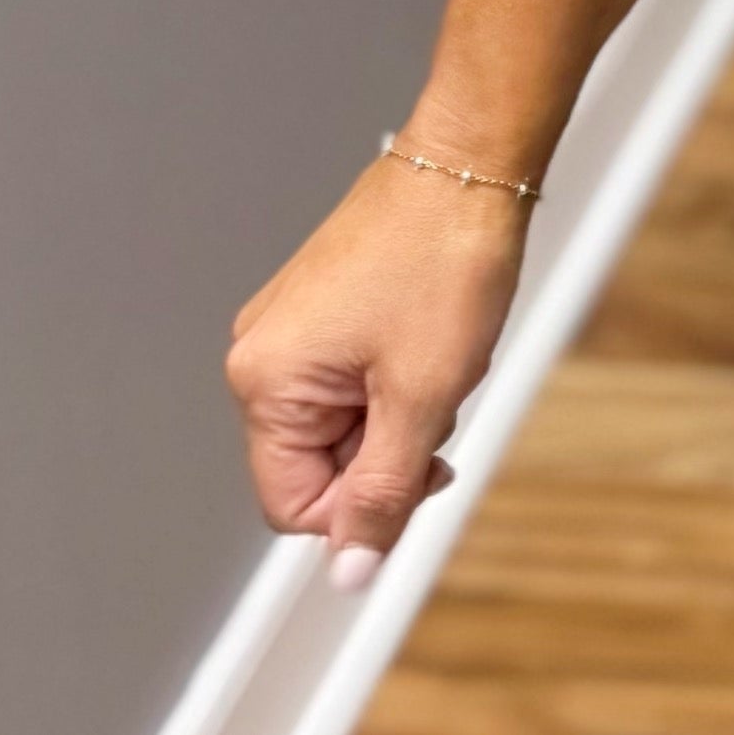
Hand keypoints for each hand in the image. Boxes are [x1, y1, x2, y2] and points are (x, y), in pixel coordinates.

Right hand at [224, 137, 530, 589]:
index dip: (364, 506)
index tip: (424, 464)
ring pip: (343, 421)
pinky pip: (352, 377)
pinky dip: (397, 374)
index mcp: (264, 379)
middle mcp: (260, 351)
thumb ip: (381, 497)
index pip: (294, 505)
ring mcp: (290, 323)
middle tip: (439, 395)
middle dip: (386, 448)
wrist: (473, 160)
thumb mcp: (421, 398)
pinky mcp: (322, 302)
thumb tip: (348, 575)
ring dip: (398, 409)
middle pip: (317, 463)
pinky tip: (431, 335)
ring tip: (439, 354)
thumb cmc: (445, 261)